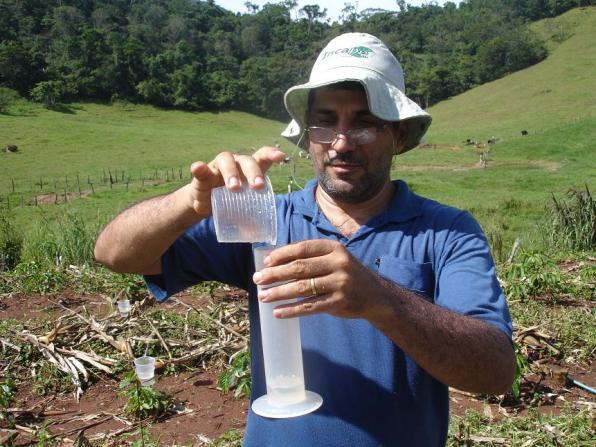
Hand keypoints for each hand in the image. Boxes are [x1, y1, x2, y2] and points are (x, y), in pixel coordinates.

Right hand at [187, 145, 285, 217]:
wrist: (204, 203)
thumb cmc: (229, 202)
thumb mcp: (241, 209)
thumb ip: (249, 217)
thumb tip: (257, 233)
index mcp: (250, 170)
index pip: (263, 157)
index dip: (271, 154)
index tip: (281, 156)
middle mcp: (236, 163)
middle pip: (247, 161)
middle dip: (254, 172)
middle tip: (257, 187)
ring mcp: (219, 166)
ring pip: (226, 160)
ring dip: (231, 172)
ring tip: (234, 187)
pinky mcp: (203, 173)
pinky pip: (201, 168)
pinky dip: (200, 168)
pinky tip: (198, 167)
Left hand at [253, 240, 383, 319]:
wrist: (376, 296)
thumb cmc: (348, 275)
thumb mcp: (335, 259)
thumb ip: (311, 258)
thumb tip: (275, 262)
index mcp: (334, 248)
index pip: (302, 248)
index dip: (281, 255)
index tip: (265, 262)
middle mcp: (338, 263)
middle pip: (299, 268)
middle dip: (275, 274)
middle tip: (258, 279)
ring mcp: (339, 283)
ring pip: (302, 288)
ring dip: (279, 293)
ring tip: (263, 296)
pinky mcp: (339, 302)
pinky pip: (310, 306)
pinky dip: (292, 310)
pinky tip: (278, 312)